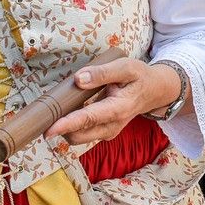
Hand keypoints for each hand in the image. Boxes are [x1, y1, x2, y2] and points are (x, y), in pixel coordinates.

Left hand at [47, 58, 181, 143]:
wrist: (155, 91)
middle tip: (50, 109)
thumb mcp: (126, 67)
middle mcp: (112, 126)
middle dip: (61, 127)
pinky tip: (73, 109)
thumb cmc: (140, 77)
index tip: (49, 130)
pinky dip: (73, 125)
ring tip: (63, 106)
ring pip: (78, 137)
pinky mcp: (104, 132)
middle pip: (78, 135)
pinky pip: (83, 133)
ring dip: (66, 126)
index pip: (88, 119)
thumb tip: (79, 79)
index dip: (67, 124)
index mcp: (118, 109)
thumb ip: (102, 73)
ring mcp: (108, 132)